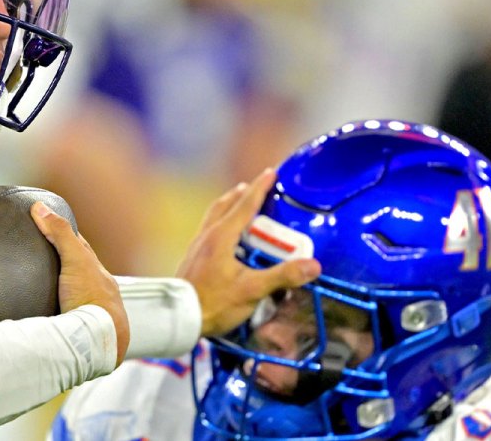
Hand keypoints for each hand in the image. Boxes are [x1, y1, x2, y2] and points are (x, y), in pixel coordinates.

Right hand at [31, 202, 129, 363]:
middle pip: (78, 273)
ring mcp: (90, 312)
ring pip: (75, 297)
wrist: (101, 339)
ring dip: (60, 292)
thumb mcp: (75, 260)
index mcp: (98, 273)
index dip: (65, 237)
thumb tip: (40, 207)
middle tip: (40, 258)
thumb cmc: (92, 298)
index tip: (48, 226)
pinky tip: (46, 317)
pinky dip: (57, 313)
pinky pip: (67, 317)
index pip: (81, 249)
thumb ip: (59, 234)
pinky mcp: (80, 331)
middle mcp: (97, 291)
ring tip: (38, 290)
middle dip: (63, 265)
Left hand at [175, 168, 320, 336]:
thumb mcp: (251, 290)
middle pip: (225, 205)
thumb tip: (313, 266)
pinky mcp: (193, 258)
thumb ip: (282, 276)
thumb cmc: (213, 304)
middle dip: (242, 194)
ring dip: (229, 207)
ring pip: (214, 216)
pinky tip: (228, 238)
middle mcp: (207, 236)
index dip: (260, 188)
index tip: (271, 172)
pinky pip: (209, 230)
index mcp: (221, 237)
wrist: (177, 318)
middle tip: (256, 188)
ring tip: (241, 207)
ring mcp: (197, 246)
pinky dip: (222, 223)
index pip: (245, 205)